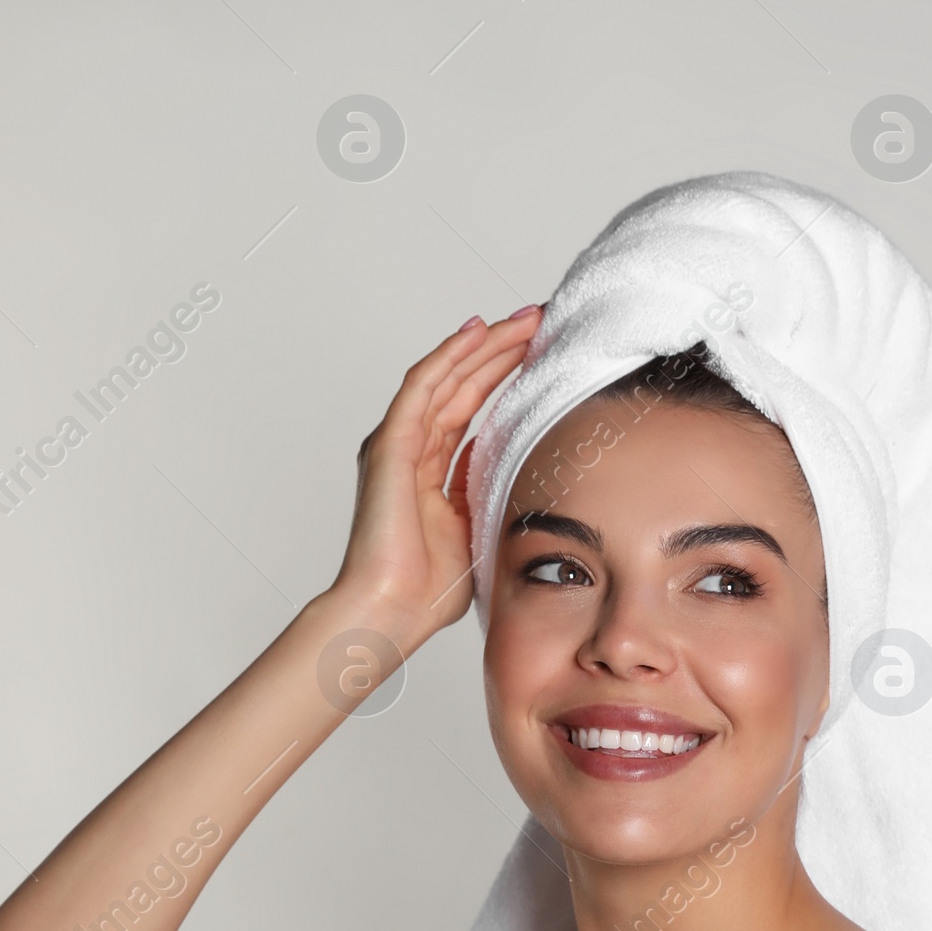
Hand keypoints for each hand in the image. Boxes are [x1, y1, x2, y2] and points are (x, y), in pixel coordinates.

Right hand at [332, 307, 542, 645]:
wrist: (390, 611)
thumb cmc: (425, 591)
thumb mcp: (475, 532)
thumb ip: (487, 496)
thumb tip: (517, 473)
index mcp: (429, 470)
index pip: (470, 408)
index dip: (502, 376)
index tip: (540, 354)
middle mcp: (410, 449)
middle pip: (460, 384)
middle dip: (500, 349)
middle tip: (539, 321)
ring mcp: (397, 444)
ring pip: (445, 376)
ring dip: (484, 343)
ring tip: (524, 319)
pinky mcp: (390, 444)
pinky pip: (423, 386)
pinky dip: (450, 355)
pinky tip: (479, 331)